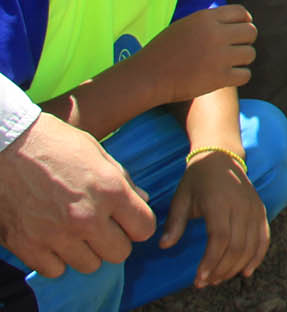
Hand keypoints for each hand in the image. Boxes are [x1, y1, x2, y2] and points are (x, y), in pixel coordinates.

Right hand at [0, 113, 153, 276]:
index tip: (128, 219)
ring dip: (86, 251)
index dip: (138, 224)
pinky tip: (53, 238)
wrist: (6, 146)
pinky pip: (55, 270)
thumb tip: (143, 200)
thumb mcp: (97, 153)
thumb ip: (123, 181)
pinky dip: (56, 259)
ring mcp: (56, 235)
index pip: (144, 229)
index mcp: (110, 190)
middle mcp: (86, 217)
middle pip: (119, 253)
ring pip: (89, 265)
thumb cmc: (54, 144)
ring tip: (75, 230)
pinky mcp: (28, 246)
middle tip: (102, 226)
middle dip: (115, 240)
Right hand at [134, 6, 255, 104]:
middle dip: (245, 40)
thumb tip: (239, 21)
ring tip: (229, 63)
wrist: (147, 77)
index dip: (244, 22)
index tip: (239, 31)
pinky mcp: (220, 78)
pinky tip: (228, 77)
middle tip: (235, 49)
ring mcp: (219, 56)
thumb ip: (210, 22)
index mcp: (206, 18)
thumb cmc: (164, 51)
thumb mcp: (186, 25)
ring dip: (242, 59)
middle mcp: (216, 34)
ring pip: (250, 53)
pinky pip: (245, 74)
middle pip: (251, 32)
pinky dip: (239, 76)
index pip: (242, 13)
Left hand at [160, 151, 267, 287]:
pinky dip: (257, 256)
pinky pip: (264, 237)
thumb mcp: (181, 198)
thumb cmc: (197, 179)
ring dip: (236, 267)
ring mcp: (254, 209)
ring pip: (251, 245)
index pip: (220, 239)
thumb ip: (175, 223)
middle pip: (237, 246)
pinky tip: (246, 271)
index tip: (199, 279)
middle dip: (221, 269)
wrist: (222, 157)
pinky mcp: (261, 211)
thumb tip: (164, 246)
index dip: (211, 262)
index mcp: (220, 203)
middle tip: (206, 282)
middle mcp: (241, 207)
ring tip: (220, 278)